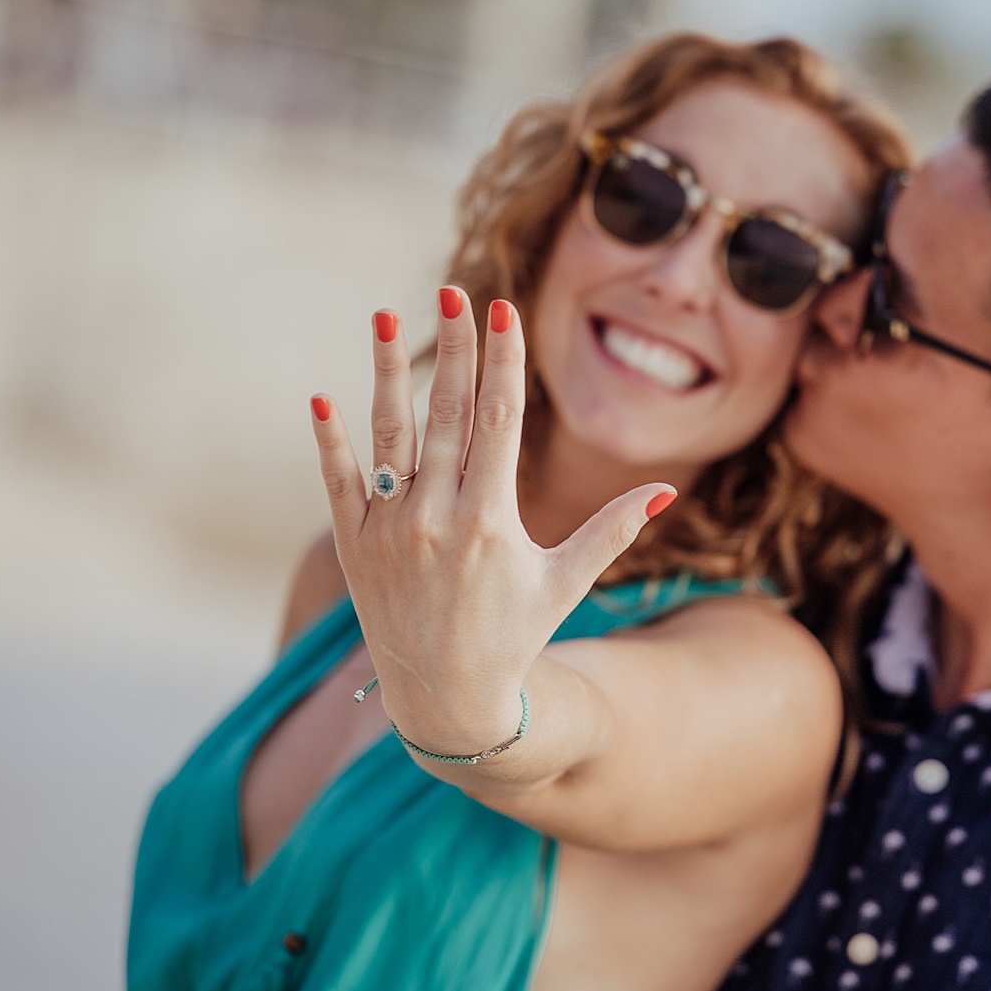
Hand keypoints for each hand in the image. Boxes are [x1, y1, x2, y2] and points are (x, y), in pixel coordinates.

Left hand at [307, 288, 676, 757]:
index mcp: (492, 521)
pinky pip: (337, 482)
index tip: (500, 309)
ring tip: (388, 316)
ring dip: (389, 372)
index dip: (502, 360)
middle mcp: (438, 519)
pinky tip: (323, 396)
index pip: (499, 420)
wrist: (446, 701)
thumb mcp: (568, 582)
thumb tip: (668, 489)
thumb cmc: (516, 636)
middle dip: (455, 347)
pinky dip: (329, 441)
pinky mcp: (354, 547)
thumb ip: (614, 530)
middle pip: (448, 413)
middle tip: (455, 289)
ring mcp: (390, 531)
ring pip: (389, 435)